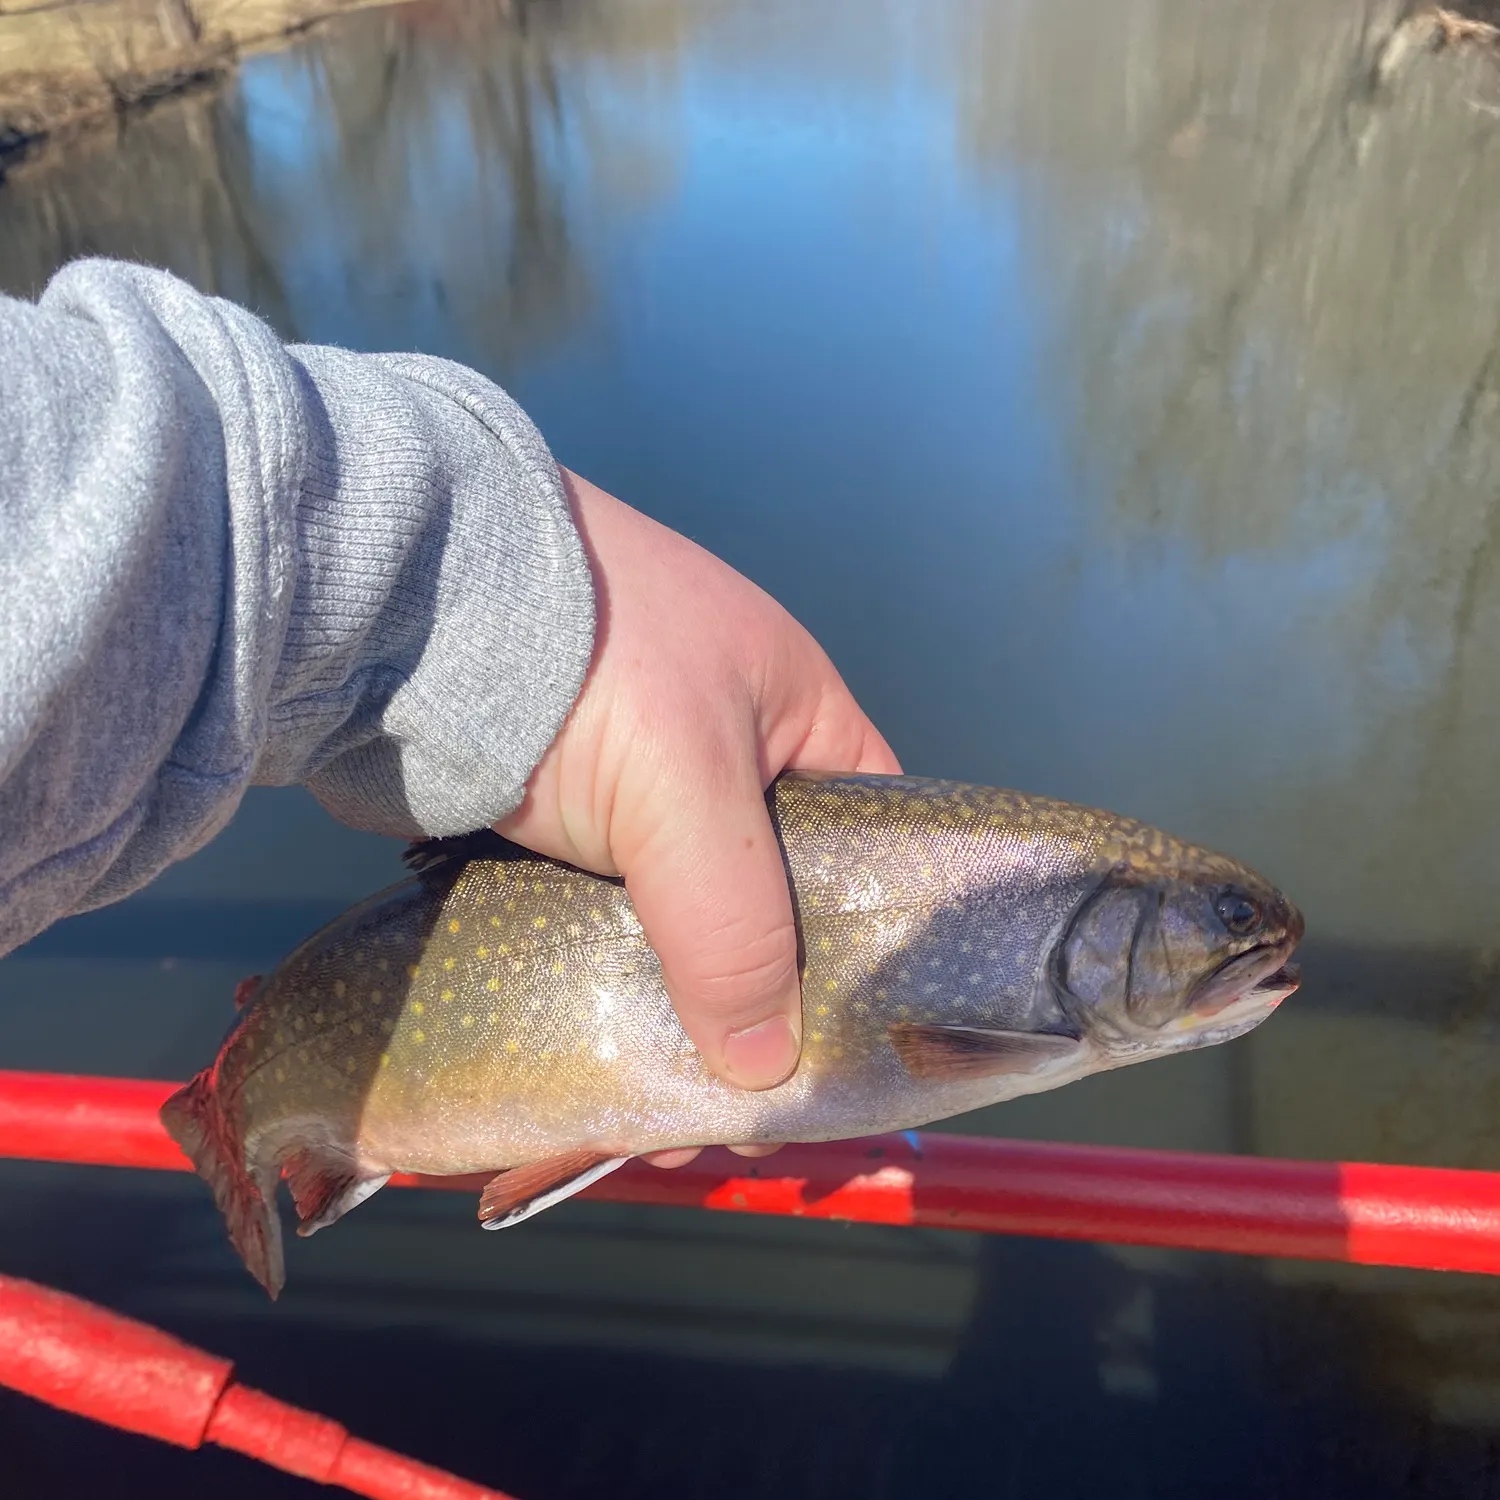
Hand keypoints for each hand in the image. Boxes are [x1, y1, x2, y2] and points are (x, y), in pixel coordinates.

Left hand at [497, 469, 900, 1166]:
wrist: (409, 602)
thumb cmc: (588, 673)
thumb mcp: (689, 796)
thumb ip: (739, 931)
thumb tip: (764, 1075)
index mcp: (798, 716)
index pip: (871, 844)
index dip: (869, 945)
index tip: (843, 1048)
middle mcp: (729, 753)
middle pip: (773, 902)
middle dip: (760, 1006)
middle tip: (739, 1112)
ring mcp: (638, 787)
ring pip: (685, 923)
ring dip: (677, 1011)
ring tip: (661, 1115)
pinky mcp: (560, 820)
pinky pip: (607, 920)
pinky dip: (608, 984)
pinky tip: (602, 1057)